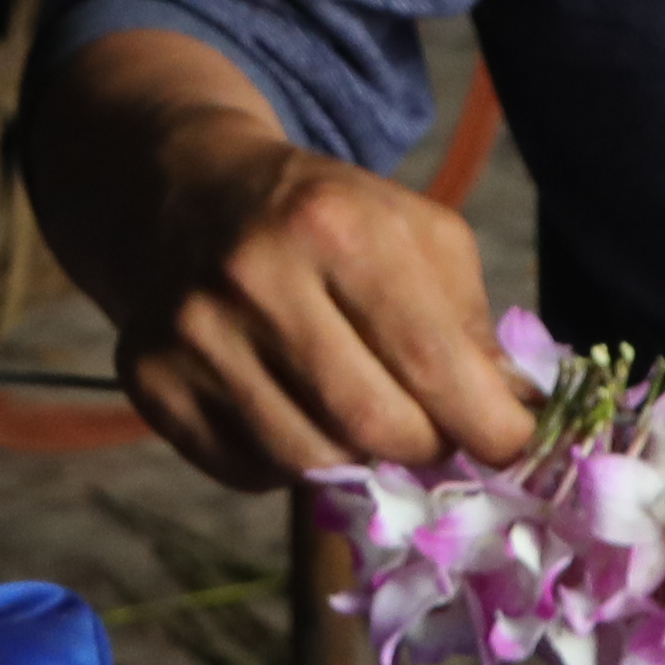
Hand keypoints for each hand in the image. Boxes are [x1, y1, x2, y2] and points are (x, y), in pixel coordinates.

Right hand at [29, 26, 533, 490]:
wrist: (187, 192)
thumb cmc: (325, 219)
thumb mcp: (414, 234)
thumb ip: (470, 324)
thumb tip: (512, 421)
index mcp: (335, 225)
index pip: (431, 362)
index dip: (488, 425)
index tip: (514, 447)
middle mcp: (254, 277)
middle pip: (372, 426)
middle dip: (425, 448)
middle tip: (436, 435)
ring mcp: (194, 335)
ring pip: (310, 462)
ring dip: (358, 461)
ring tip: (364, 420)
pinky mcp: (150, 382)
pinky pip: (249, 472)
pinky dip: (291, 463)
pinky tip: (295, 413)